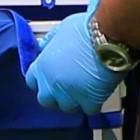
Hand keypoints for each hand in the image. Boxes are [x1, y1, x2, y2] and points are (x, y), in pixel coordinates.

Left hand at [22, 0, 124, 114]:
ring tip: (84, 90)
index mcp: (43, 66)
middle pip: (46, 100)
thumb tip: (43, 46)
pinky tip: (98, 93)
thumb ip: (50, 41)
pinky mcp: (89, 101)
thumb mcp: (61, 29)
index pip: (32, 81)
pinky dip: (94, 104)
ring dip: (74, 101)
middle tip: (66, 87)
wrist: (108, 38)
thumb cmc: (86, 30)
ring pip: (66, 108)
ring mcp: (70, 95)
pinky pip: (89, 110)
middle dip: (55, 96)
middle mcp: (52, 83)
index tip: (48, 78)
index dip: (41, 80)